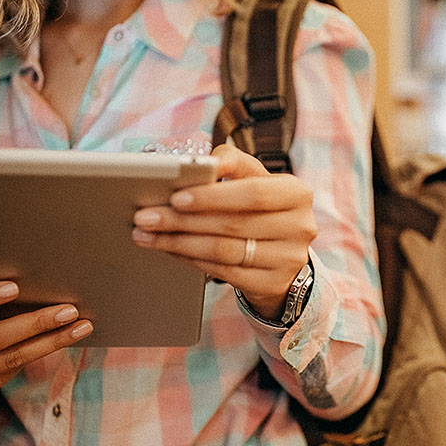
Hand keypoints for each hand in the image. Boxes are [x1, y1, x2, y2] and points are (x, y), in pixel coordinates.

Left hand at [131, 143, 316, 320]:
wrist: (283, 251)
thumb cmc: (261, 207)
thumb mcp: (254, 179)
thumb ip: (232, 164)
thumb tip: (206, 162)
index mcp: (297, 193)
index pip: (254, 193)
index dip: (213, 196)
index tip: (176, 197)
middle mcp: (299, 226)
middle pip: (233, 224)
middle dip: (183, 220)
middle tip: (146, 217)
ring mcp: (288, 259)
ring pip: (224, 251)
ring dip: (179, 242)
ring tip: (148, 235)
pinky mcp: (273, 283)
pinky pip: (224, 272)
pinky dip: (191, 260)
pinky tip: (170, 249)